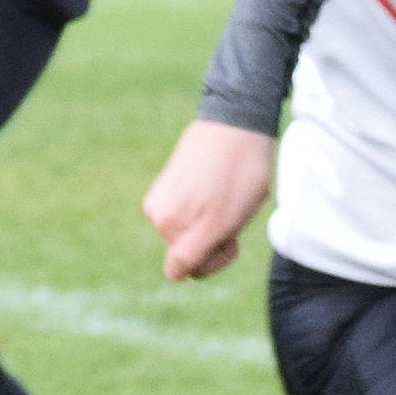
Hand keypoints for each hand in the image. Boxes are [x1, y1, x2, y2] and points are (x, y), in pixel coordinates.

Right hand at [143, 119, 274, 280]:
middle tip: (234, 211)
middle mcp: (156, 212)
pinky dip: (206, 203)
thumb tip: (174, 273)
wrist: (238, 121)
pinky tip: (222, 182)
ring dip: (212, 220)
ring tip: (229, 194)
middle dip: (214, 238)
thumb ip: (194, 255)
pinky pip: (189, 207)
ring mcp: (161, 194)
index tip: (230, 240)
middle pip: (188, 249)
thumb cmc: (239, 174)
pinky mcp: (167, 178)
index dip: (213, 261)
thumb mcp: (223, 224)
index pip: (185, 269)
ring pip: (191, 228)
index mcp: (167, 225)